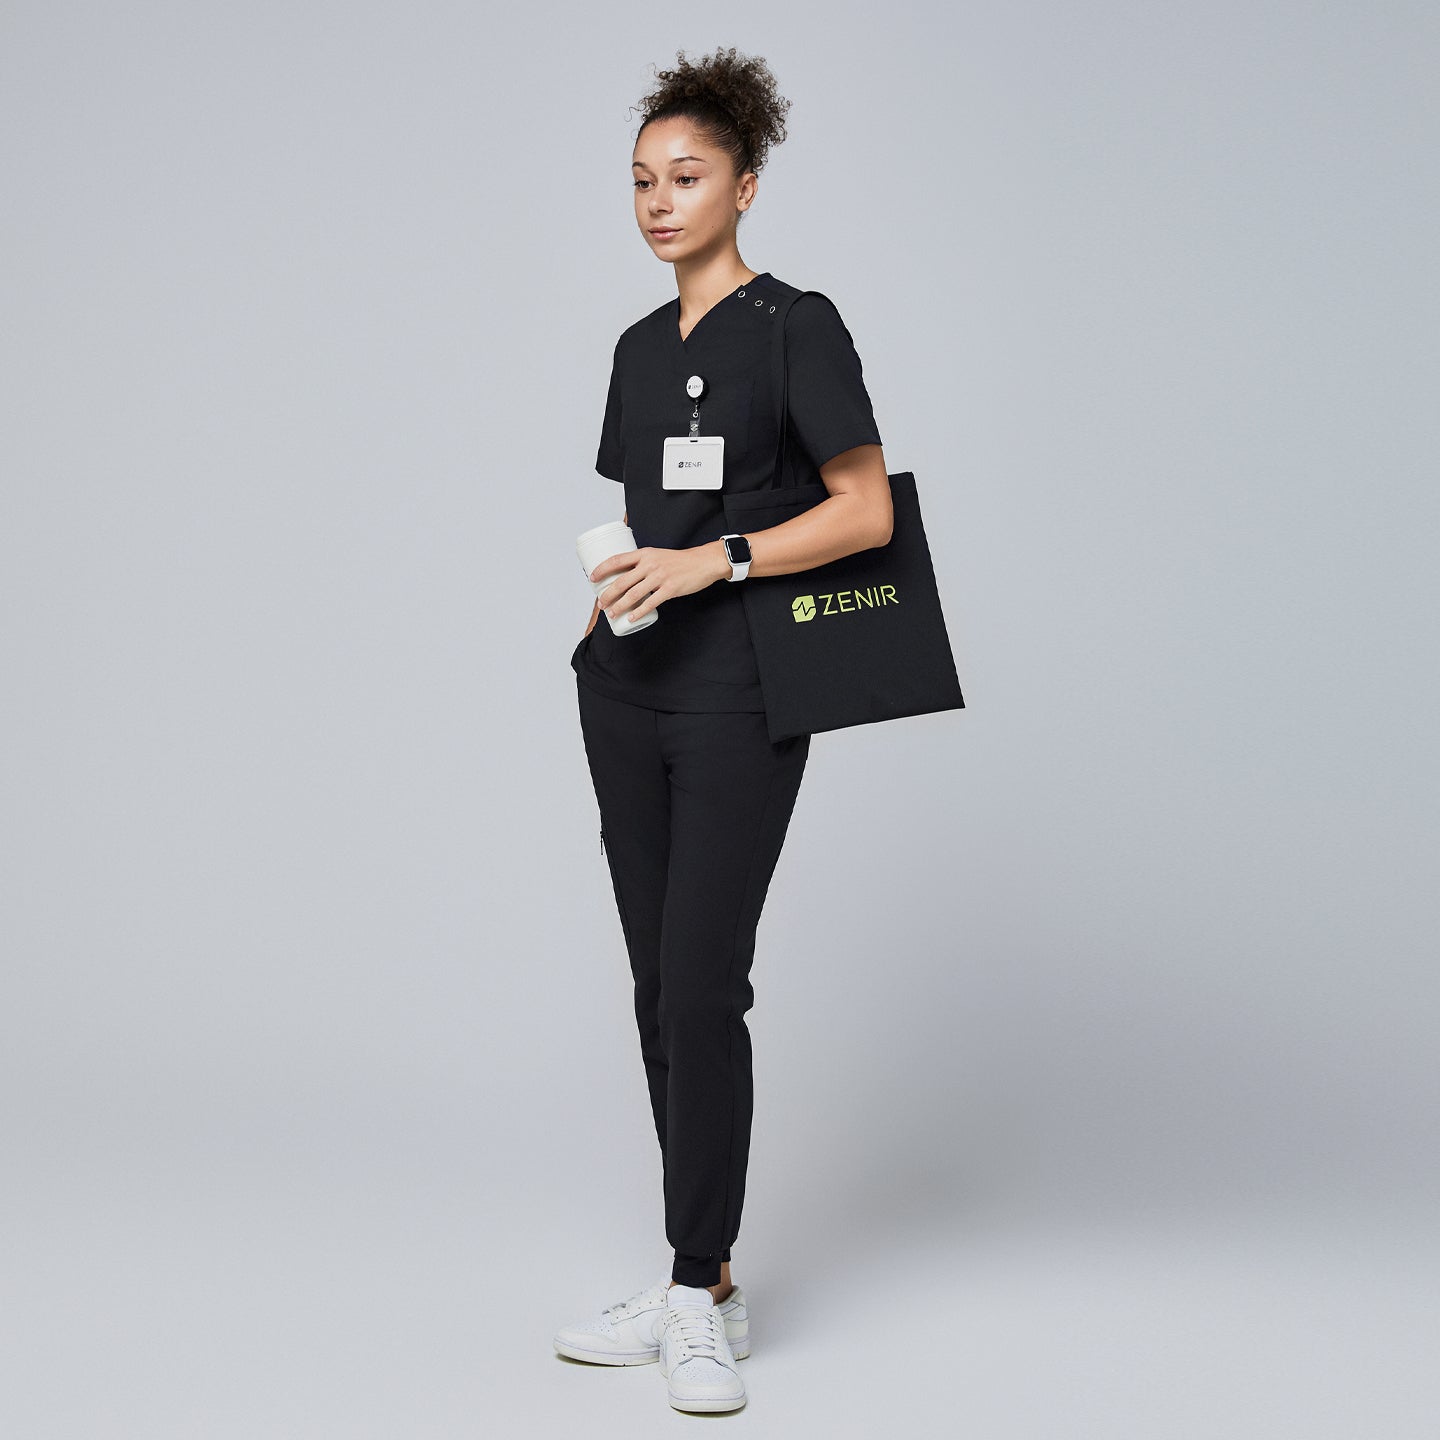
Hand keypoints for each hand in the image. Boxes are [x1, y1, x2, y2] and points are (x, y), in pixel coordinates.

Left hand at [589, 542, 727, 625]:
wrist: (703, 562)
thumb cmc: (679, 561)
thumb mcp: (658, 556)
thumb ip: (643, 564)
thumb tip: (627, 578)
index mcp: (644, 554)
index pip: (617, 560)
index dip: (602, 569)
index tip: (592, 578)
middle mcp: (650, 564)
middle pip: (622, 581)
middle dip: (608, 594)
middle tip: (601, 603)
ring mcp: (660, 577)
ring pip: (633, 594)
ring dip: (619, 606)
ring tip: (612, 613)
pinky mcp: (670, 589)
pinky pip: (650, 603)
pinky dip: (638, 612)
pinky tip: (631, 618)